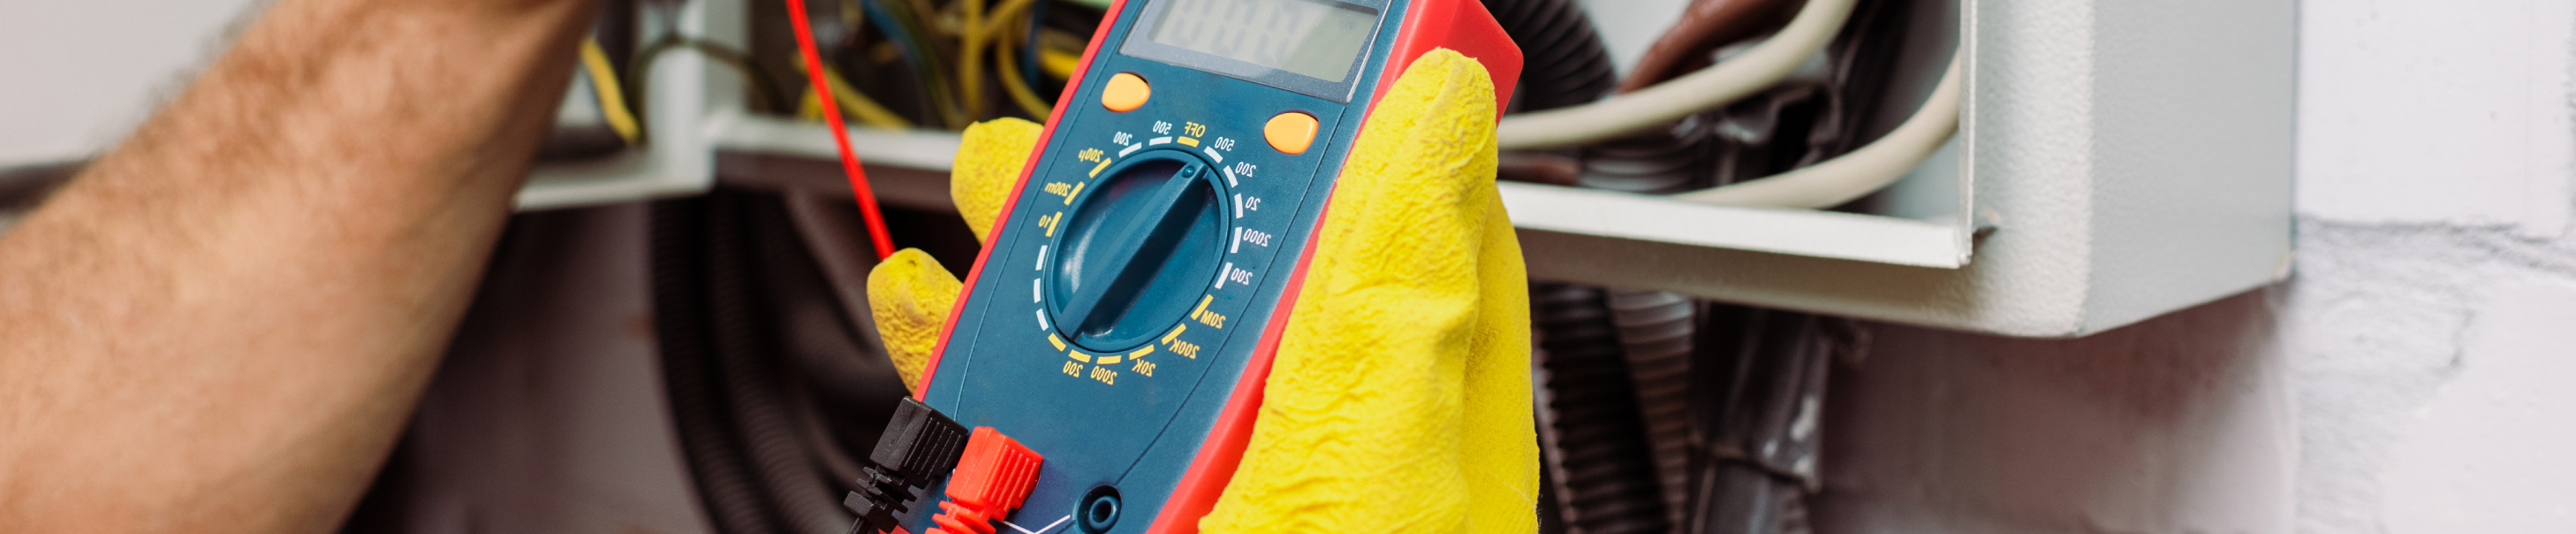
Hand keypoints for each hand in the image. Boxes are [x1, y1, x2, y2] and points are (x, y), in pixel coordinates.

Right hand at [867, 48, 1535, 532]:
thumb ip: (1396, 298)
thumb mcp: (1370, 475)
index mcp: (1407, 404)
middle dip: (1139, 162)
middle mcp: (1308, 434)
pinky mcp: (1098, 515)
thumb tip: (1440, 114)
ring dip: (1038, 241)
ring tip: (993, 189)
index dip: (1329, 107)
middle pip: (1229, 249)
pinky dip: (967, 352)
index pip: (1389, 207)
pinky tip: (936, 310)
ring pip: (1114, 319)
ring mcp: (1197, 477)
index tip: (1266, 35)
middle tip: (1081, 113)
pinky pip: (1024, 415)